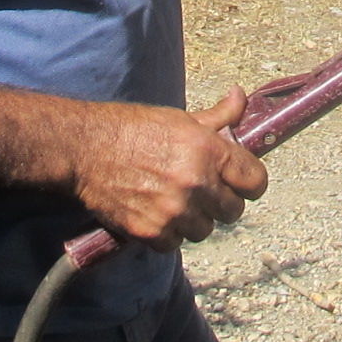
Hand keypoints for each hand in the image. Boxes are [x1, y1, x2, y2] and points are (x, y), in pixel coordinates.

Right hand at [73, 86, 270, 249]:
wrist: (86, 149)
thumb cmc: (133, 128)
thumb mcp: (180, 119)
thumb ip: (217, 117)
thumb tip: (240, 97)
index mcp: (209, 150)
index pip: (255, 181)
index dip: (249, 183)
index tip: (239, 183)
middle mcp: (196, 183)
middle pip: (233, 211)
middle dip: (220, 202)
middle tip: (201, 191)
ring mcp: (174, 211)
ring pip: (204, 230)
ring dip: (193, 220)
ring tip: (173, 200)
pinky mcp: (152, 232)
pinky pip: (175, 243)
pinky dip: (167, 233)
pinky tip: (154, 212)